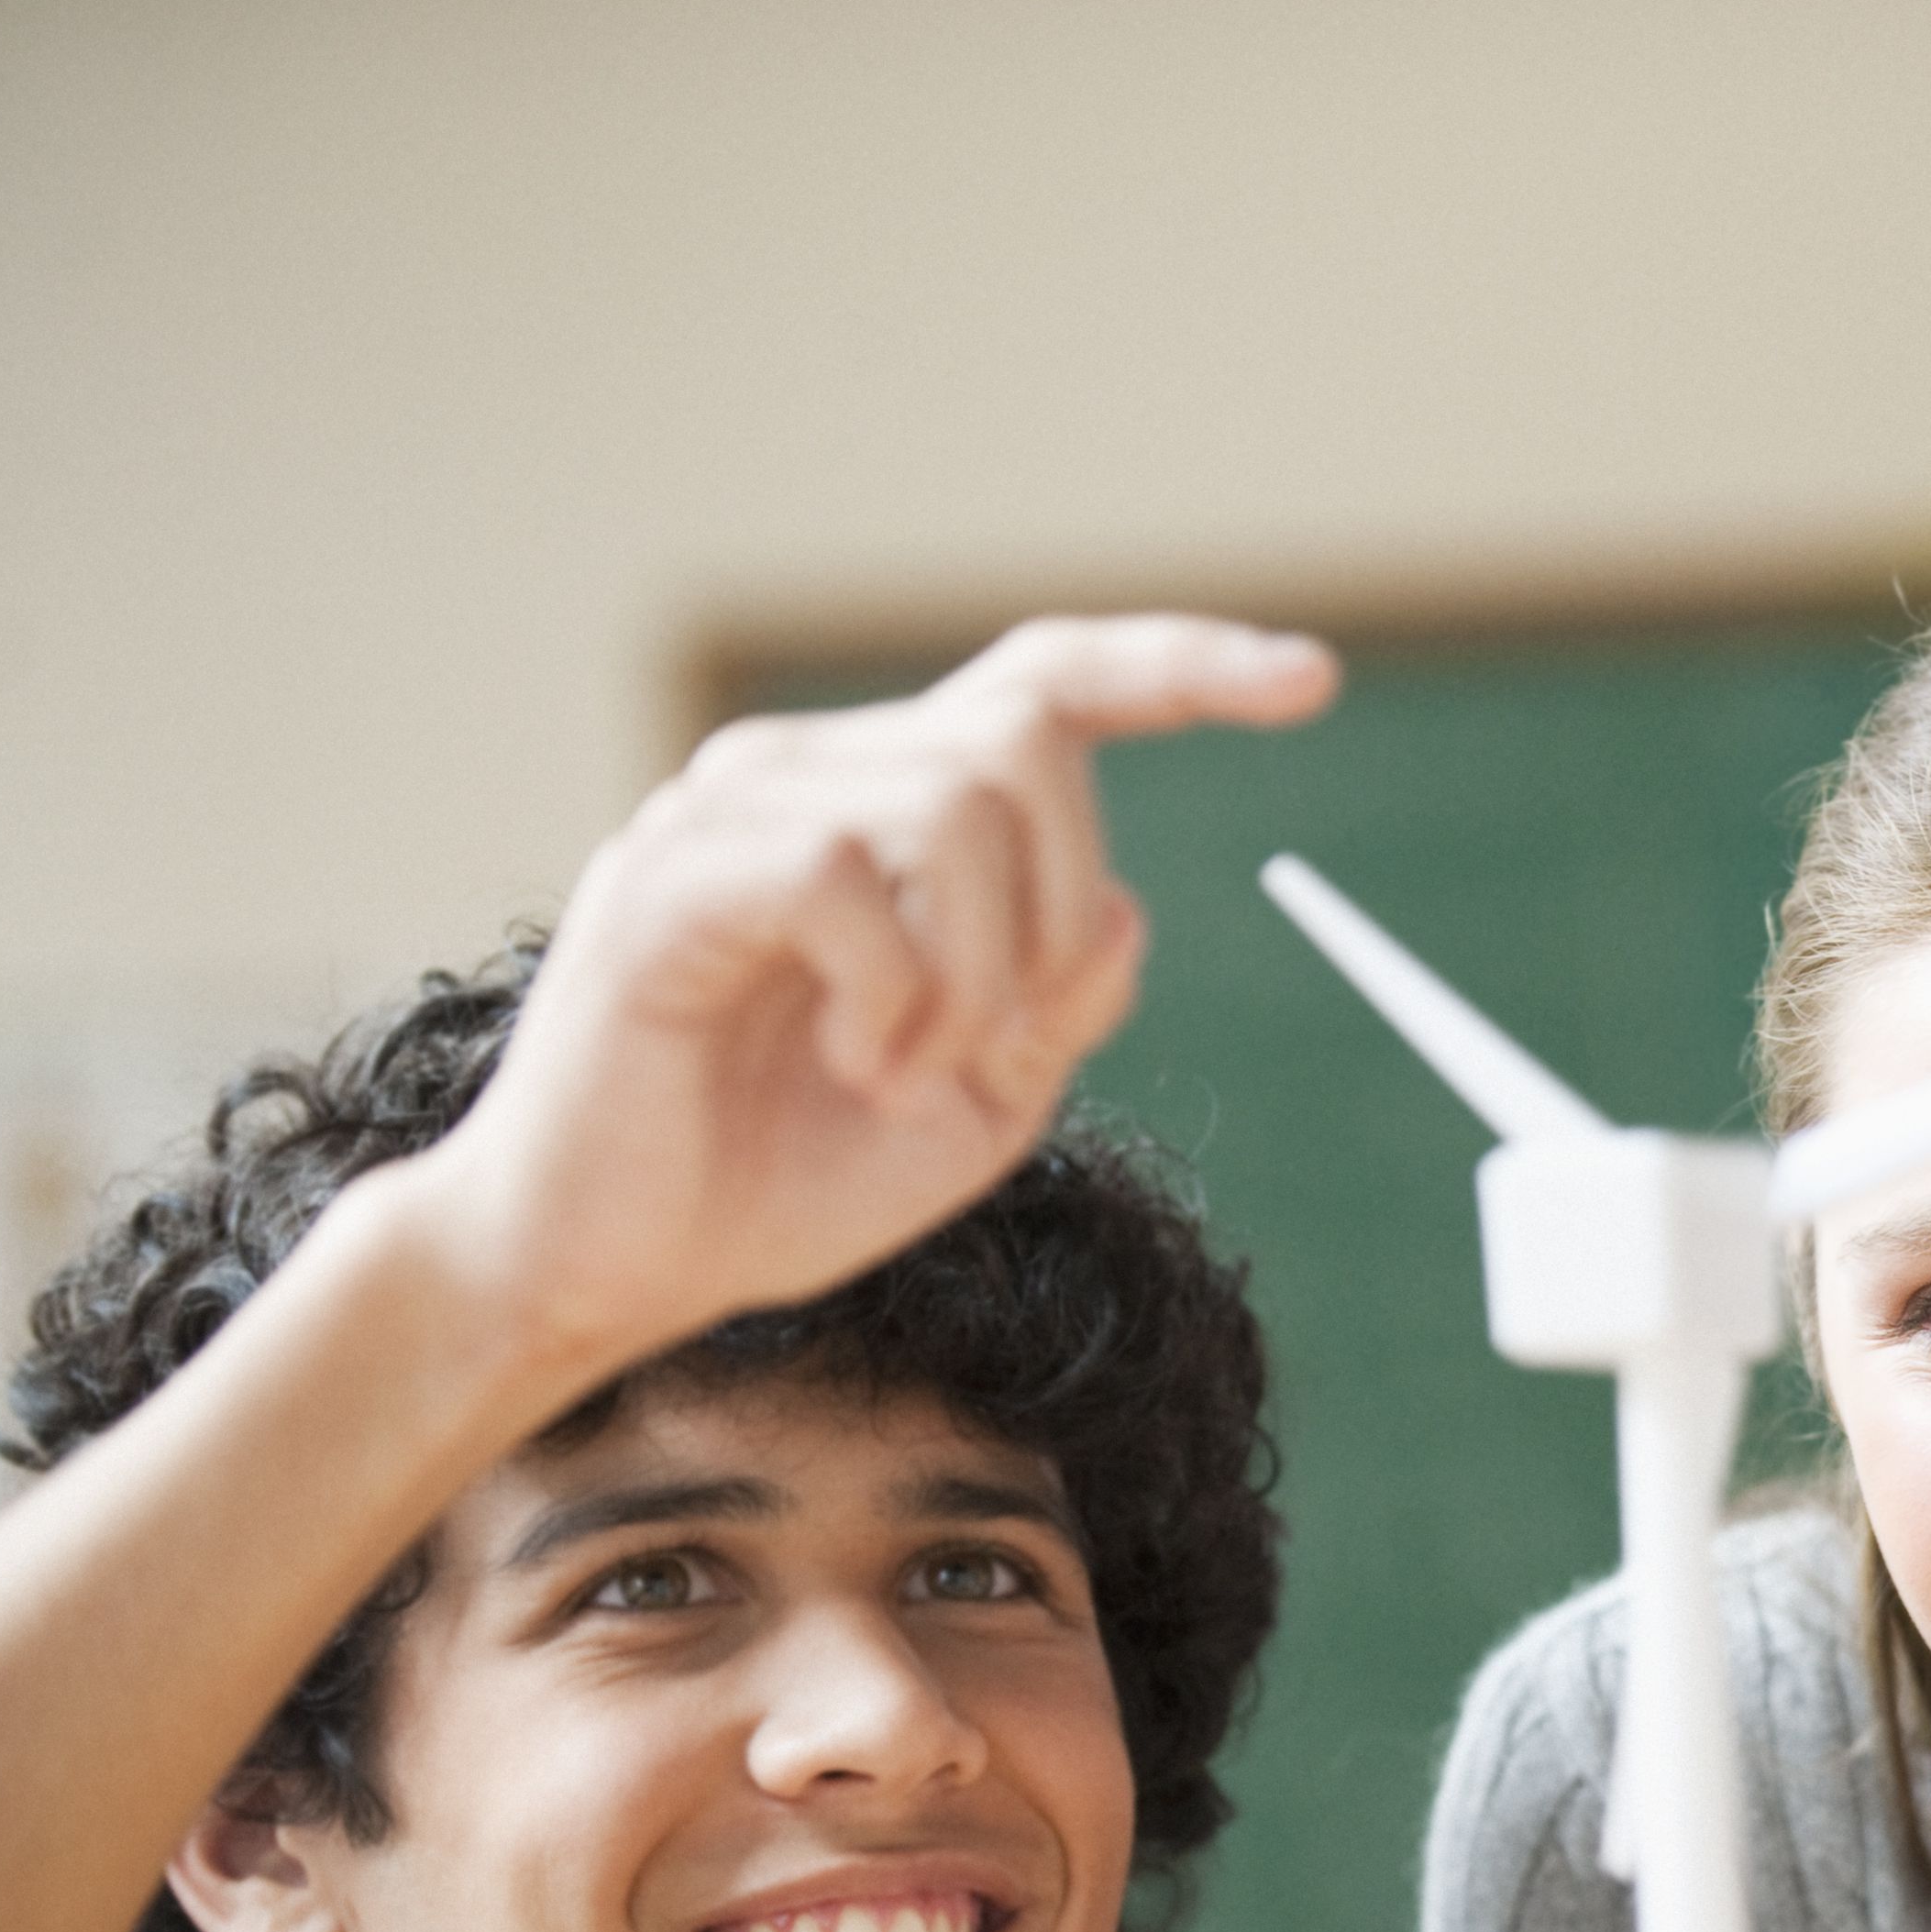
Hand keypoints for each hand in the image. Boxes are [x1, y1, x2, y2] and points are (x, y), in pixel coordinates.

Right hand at [402, 613, 1335, 1381]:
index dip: (1185, 667)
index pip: (1051, 690)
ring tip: (903, 1076)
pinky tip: (856, 1066)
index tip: (1314, 680)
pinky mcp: (670, 877)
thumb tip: (1124, 905)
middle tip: (997, 1043)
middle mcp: (808, 776)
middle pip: (1028, 750)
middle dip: (1057, 912)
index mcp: (891, 814)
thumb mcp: (985, 1104)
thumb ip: (1065, 1003)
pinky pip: (847, 876)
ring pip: (954, 807)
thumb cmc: (784, 1176)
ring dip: (974, 975)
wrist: (616, 1264)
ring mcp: (729, 813)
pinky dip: (892, 995)